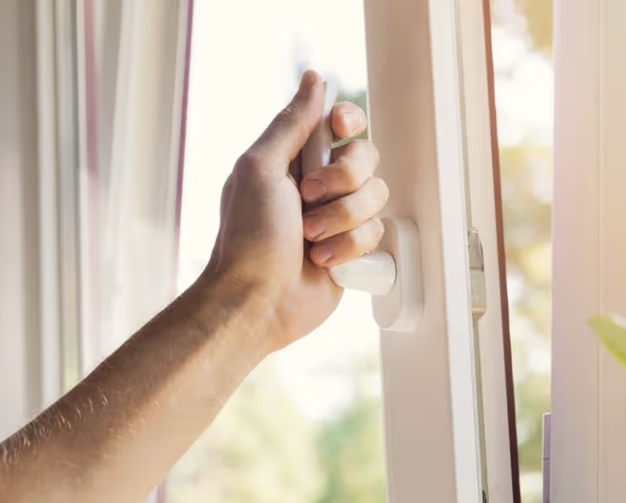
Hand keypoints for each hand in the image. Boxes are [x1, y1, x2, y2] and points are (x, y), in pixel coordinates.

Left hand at [205, 71, 388, 350]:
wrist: (258, 300)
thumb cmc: (248, 237)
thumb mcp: (260, 168)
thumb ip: (292, 123)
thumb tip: (314, 79)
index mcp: (295, 158)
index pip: (341, 123)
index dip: (348, 122)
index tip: (339, 131)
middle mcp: (321, 184)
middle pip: (366, 158)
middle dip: (342, 181)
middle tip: (308, 199)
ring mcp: (339, 217)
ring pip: (376, 197)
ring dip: (342, 219)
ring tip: (310, 239)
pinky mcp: (353, 249)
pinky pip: (377, 233)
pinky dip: (349, 248)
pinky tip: (323, 261)